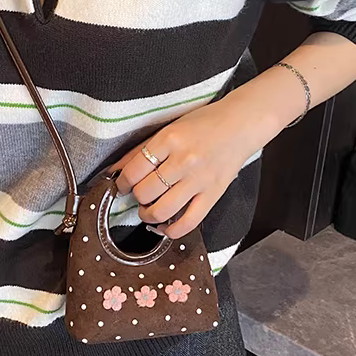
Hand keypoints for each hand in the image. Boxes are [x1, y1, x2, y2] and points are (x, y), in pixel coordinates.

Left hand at [112, 97, 265, 238]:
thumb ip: (142, 149)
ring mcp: (200, 180)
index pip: (134, 170)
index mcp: (170, 139)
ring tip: (148, 210)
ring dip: (147, 215)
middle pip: (145, 192)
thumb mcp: (169, 128)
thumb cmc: (204, 124)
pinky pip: (188, 222)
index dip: (123, 182)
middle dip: (136, 197)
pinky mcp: (213, 195)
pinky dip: (171, 230)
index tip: (124, 184)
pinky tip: (164, 226)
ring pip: (162, 210)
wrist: (240, 124)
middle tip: (139, 194)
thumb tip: (115, 169)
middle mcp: (184, 160)